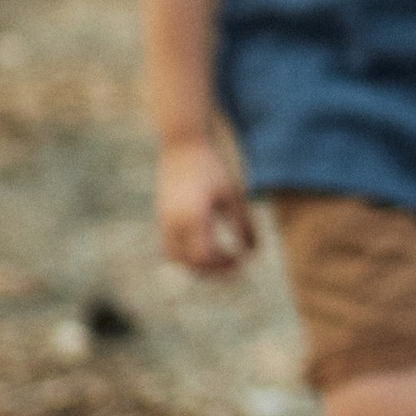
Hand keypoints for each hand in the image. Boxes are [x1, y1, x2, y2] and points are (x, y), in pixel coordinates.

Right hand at [157, 134, 254, 275]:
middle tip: (234, 266)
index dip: (223, 265)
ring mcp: (164, 221)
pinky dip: (187, 254)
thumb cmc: (212, 168)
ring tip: (220, 259)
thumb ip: (243, 226)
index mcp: (193, 217)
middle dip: (212, 270)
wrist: (183, 145)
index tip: (241, 260)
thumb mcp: (233, 196)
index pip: (205, 257)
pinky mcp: (161, 217)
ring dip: (197, 265)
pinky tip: (208, 245)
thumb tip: (254, 254)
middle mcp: (174, 223)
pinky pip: (170, 246)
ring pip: (176, 258)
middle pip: (190, 263)